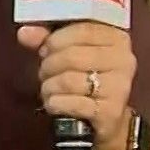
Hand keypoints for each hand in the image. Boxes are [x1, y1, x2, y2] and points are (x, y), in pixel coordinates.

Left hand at [18, 23, 136, 149]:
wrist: (107, 119)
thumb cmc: (86, 78)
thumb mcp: (70, 52)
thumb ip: (48, 39)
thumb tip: (25, 33)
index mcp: (117, 38)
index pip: (82, 30)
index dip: (55, 39)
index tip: (45, 49)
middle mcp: (124, 60)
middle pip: (72, 56)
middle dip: (49, 65)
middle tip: (45, 72)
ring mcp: (119, 87)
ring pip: (68, 80)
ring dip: (49, 86)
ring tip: (49, 89)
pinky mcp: (111, 112)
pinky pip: (72, 104)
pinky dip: (55, 103)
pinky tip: (54, 103)